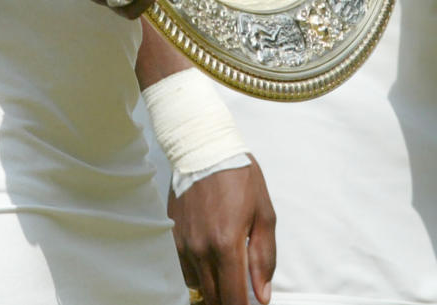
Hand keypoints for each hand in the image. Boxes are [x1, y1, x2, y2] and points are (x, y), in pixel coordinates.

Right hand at [168, 157, 275, 304]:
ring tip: (226, 270)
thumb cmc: (238, 175)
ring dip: (213, 287)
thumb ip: (264, 257)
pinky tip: (209, 257)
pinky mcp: (172, 235)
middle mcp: (201, 249)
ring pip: (198, 286)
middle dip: (229, 301)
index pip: (233, 299)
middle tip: (241, 290)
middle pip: (213, 299)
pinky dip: (198, 272)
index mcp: (227, 244)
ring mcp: (183, 243)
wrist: (203, 147)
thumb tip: (262, 294)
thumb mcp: (264, 212)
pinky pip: (183, 269)